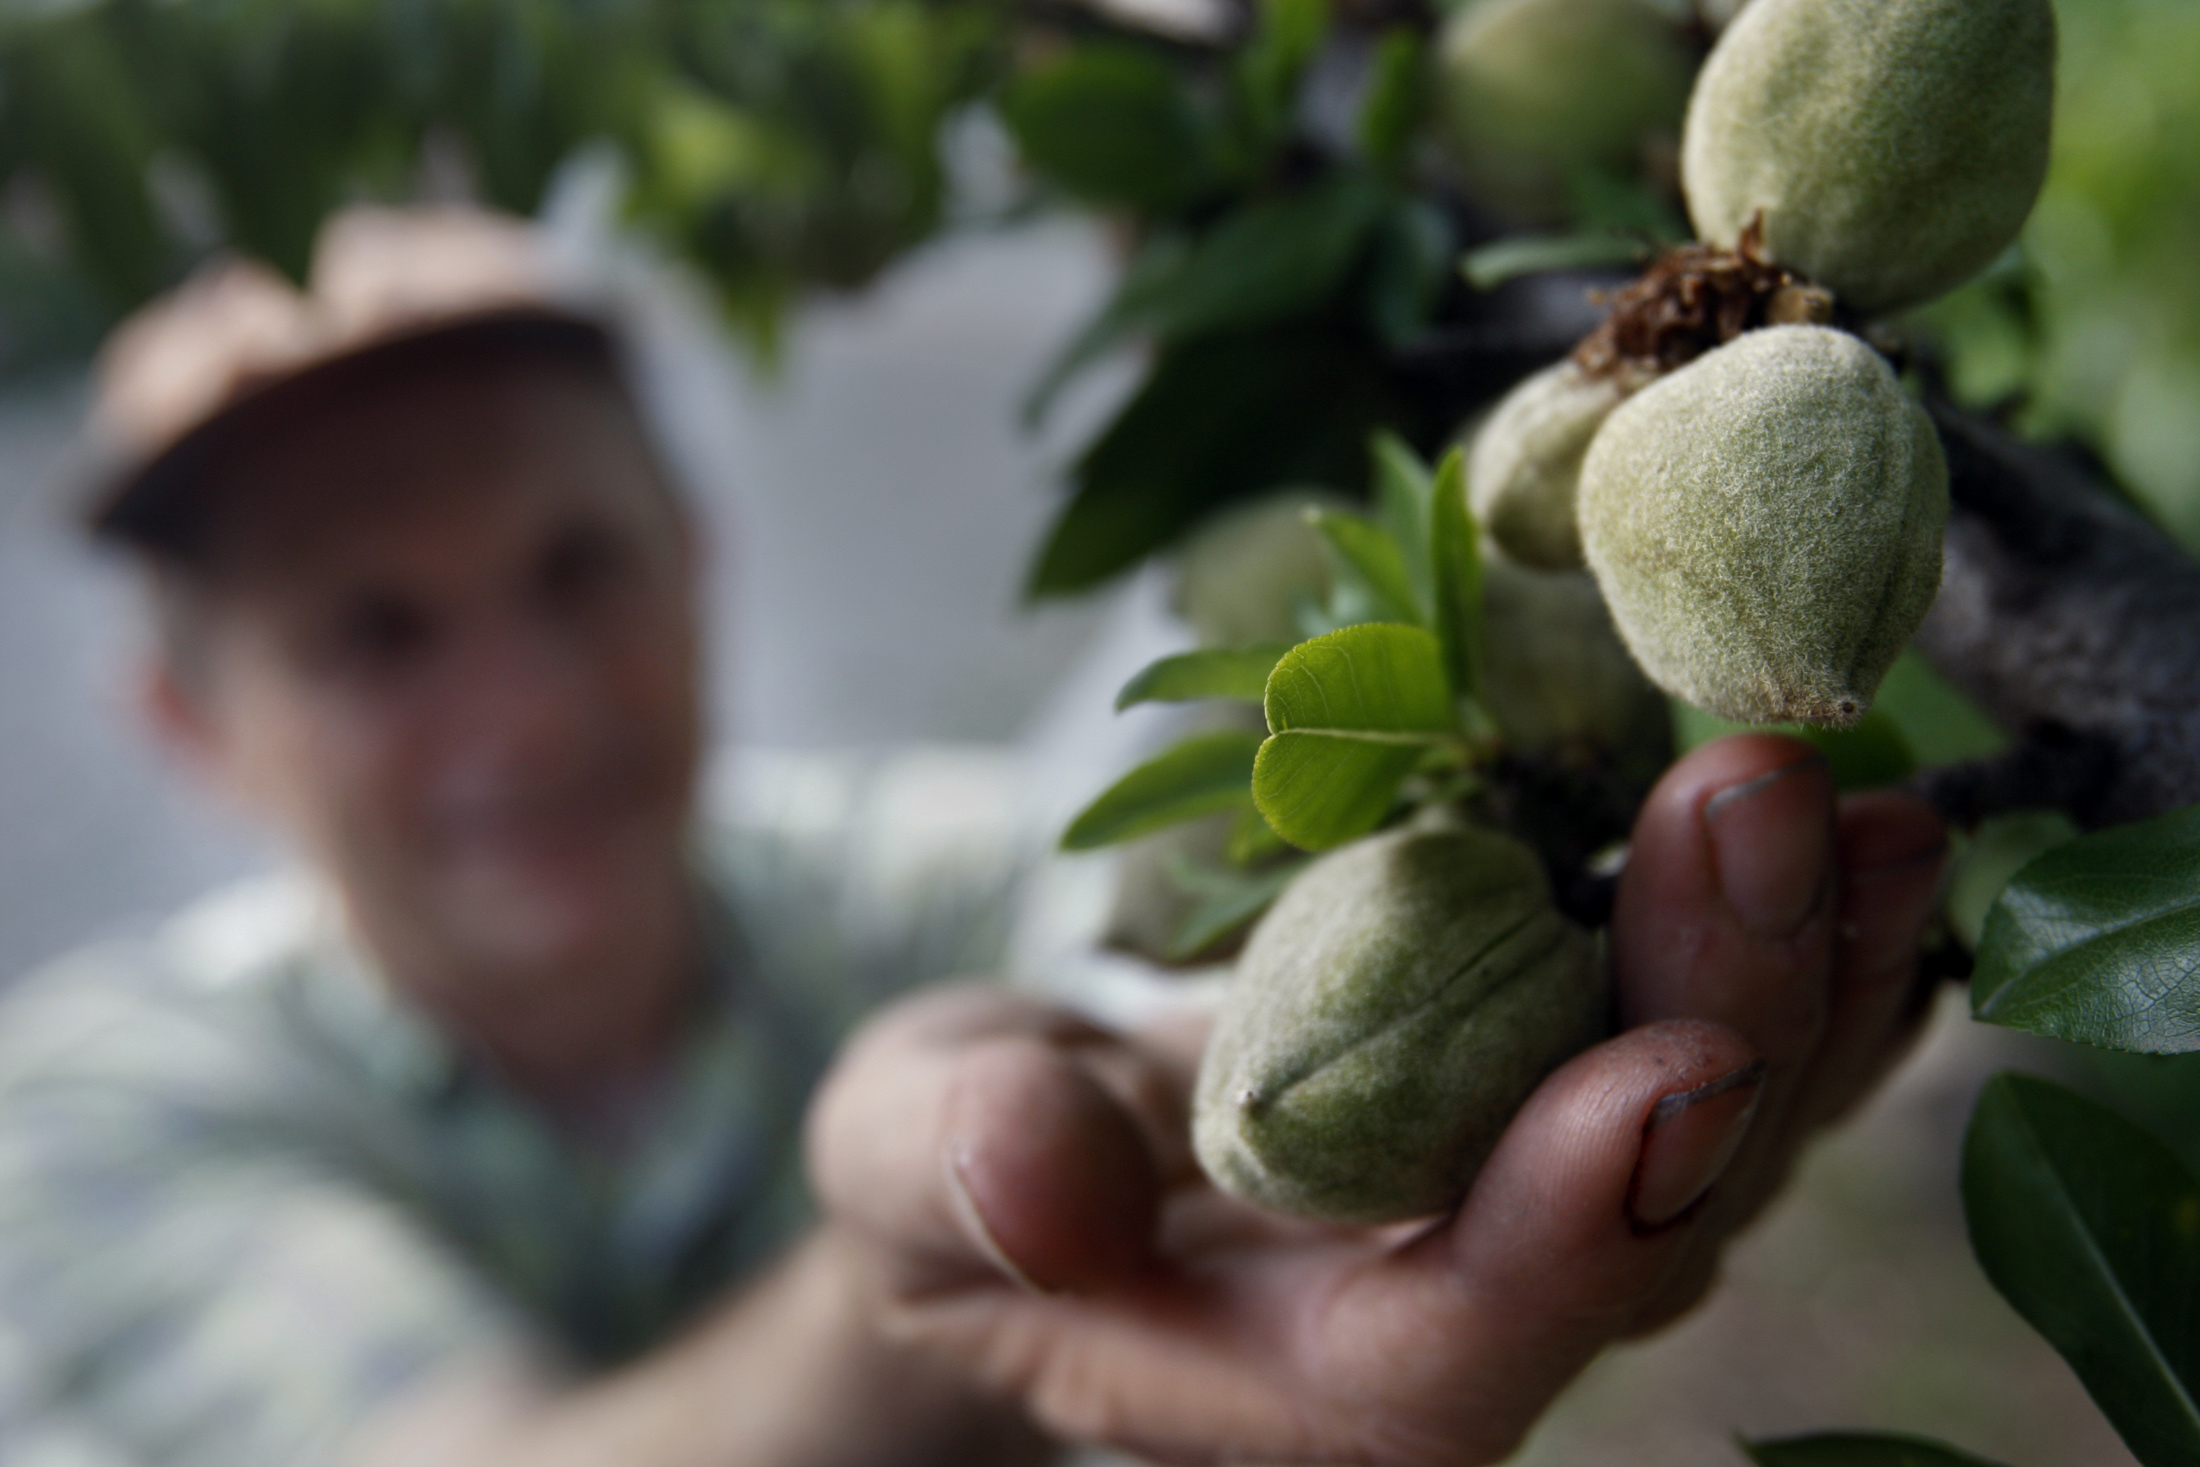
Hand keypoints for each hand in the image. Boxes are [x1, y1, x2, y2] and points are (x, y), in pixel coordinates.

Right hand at [805, 734, 1947, 1465]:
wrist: (1041, 1154)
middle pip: (1650, 1219)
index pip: (1462, 1344)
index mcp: (1302, 1381)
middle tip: (1759, 802)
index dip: (1572, 1223)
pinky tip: (1853, 819)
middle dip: (1724, 1012)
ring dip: (1806, 964)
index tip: (1667, 1062)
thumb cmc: (961, 1176)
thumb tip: (1039, 1177)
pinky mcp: (1574, 1111)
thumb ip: (961, 1173)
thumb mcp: (906, 1159)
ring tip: (1852, 791)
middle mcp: (1468, 1323)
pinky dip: (1796, 940)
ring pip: (1730, 1136)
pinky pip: (1723, 1047)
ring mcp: (1544, 1219)